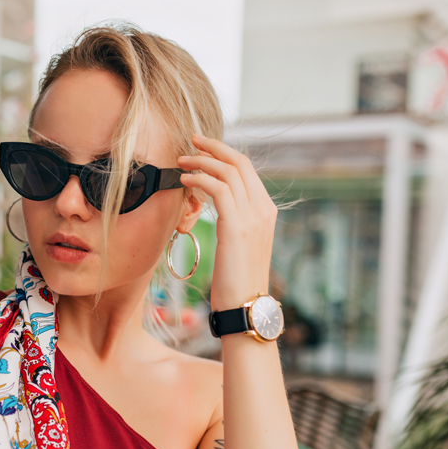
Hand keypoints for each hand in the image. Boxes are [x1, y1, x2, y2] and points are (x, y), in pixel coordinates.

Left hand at [177, 135, 276, 311]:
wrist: (246, 307)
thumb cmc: (237, 281)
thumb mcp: (240, 245)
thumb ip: (235, 222)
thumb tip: (219, 209)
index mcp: (266, 211)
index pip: (247, 170)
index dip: (224, 154)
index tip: (203, 147)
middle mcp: (263, 209)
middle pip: (240, 163)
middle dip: (214, 148)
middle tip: (191, 141)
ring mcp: (253, 216)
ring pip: (228, 172)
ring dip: (201, 162)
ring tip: (181, 162)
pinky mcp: (237, 226)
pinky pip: (217, 189)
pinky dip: (199, 180)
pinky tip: (184, 182)